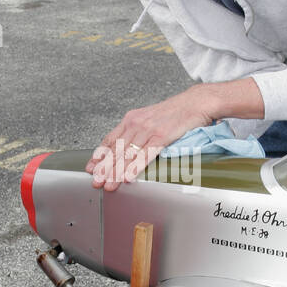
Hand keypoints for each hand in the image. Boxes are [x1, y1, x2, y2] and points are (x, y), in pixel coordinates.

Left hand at [87, 86, 213, 191]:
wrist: (196, 102)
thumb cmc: (175, 112)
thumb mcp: (150, 119)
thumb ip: (138, 132)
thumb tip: (128, 149)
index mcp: (132, 119)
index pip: (110, 139)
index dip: (99, 155)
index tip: (91, 167)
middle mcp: (137, 123)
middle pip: (116, 149)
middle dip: (104, 168)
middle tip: (96, 181)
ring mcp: (149, 130)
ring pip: (128, 154)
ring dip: (117, 172)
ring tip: (109, 184)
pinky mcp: (162, 136)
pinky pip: (146, 154)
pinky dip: (135, 167)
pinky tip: (128, 176)